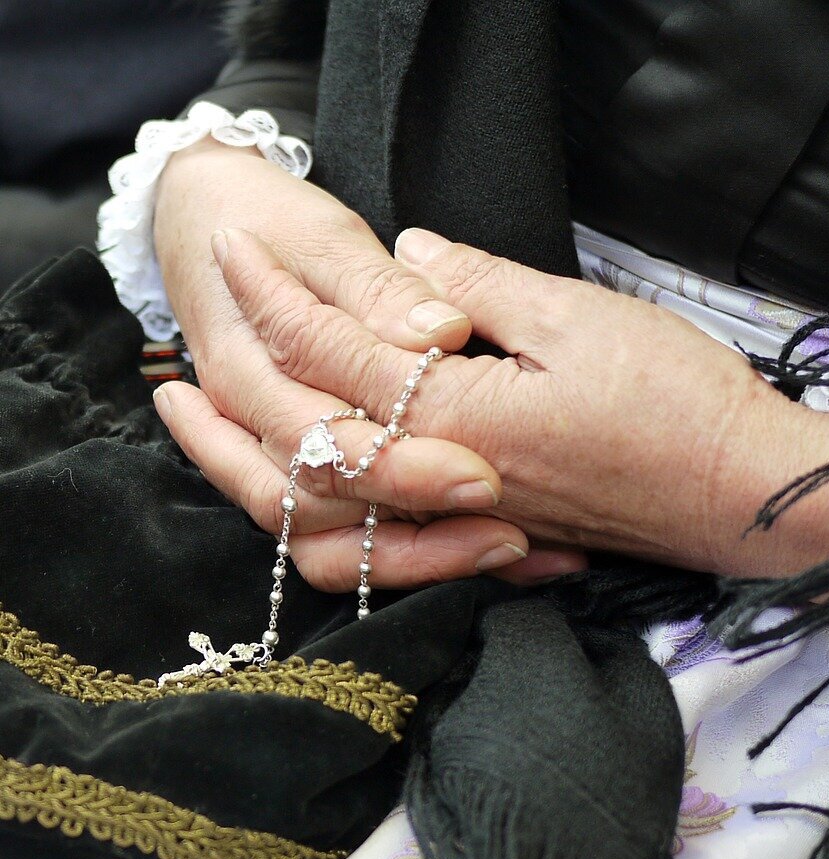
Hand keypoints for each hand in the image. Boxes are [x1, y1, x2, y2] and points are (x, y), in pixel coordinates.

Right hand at [153, 141, 585, 587]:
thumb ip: (378, 292)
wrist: (212, 226)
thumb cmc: (271, 226)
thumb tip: (442, 333)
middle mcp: (252, 431)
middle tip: (514, 532)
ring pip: (325, 548)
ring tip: (505, 549)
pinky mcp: (303, 478)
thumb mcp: (324, 238)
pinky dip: (411, 559)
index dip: (404, 467)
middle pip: (324, 507)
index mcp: (246, 369)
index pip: (322, 441)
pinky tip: (487, 555)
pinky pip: (342, 547)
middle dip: (423, 527)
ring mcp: (272, 461)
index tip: (485, 475)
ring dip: (416, 559)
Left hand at [183, 227, 828, 579]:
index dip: (282, 300)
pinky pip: (381, 553)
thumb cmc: (676, 398)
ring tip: (209, 449)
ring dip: (259, 484)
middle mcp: (449, 483)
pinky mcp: (488, 540)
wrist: (740, 491)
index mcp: (465, 419)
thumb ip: (479, 291)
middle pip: (307, 452)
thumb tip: (410, 258)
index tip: (237, 256)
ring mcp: (464, 522)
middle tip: (167, 378)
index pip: (340, 356)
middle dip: (231, 409)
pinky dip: (328, 530)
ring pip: (330, 521)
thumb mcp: (581, 318)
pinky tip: (306, 501)